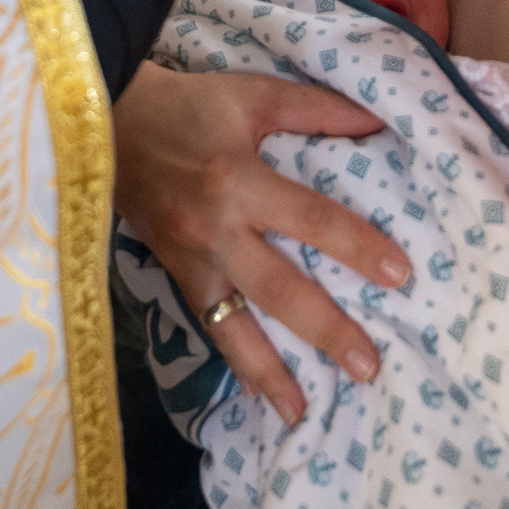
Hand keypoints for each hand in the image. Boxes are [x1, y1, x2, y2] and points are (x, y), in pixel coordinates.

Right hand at [114, 64, 410, 423]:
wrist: (108, 123)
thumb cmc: (188, 106)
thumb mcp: (253, 95)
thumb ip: (318, 109)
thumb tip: (381, 122)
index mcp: (238, 180)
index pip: (310, 219)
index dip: (356, 246)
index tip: (400, 274)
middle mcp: (216, 230)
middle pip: (278, 290)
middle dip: (325, 330)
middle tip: (369, 367)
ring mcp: (192, 261)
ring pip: (234, 328)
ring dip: (272, 373)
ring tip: (305, 413)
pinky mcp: (176, 276)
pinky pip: (209, 327)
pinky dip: (234, 362)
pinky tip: (259, 394)